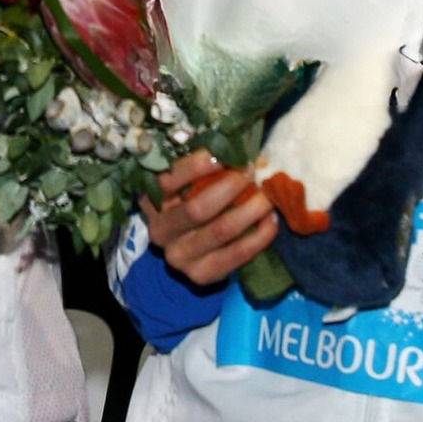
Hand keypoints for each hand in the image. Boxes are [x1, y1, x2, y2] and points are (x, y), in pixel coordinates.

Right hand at [138, 150, 279, 286]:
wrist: (187, 250)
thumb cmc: (191, 201)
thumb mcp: (185, 183)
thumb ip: (202, 166)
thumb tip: (237, 146)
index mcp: (151, 201)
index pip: (167, 181)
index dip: (196, 166)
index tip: (224, 154)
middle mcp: (160, 231)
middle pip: (198, 208)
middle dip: (231, 186)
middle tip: (252, 172)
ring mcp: (180, 257)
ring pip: (221, 231)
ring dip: (251, 210)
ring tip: (268, 195)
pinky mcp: (201, 275)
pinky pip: (237, 255)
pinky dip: (260, 236)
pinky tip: (271, 220)